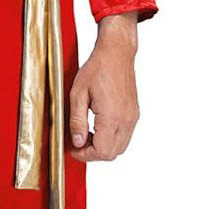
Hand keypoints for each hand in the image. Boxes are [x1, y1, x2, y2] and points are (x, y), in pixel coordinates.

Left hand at [68, 12, 139, 161]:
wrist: (116, 52)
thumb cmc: (97, 68)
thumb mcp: (78, 93)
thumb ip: (77, 120)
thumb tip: (77, 142)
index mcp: (112, 116)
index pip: (102, 151)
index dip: (85, 155)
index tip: (73, 149)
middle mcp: (126, 120)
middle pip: (112, 153)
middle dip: (93, 153)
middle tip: (78, 143)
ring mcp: (132, 117)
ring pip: (120, 147)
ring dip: (103, 147)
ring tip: (86, 134)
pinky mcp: (134, 113)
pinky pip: (125, 135)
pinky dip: (112, 138)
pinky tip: (98, 127)